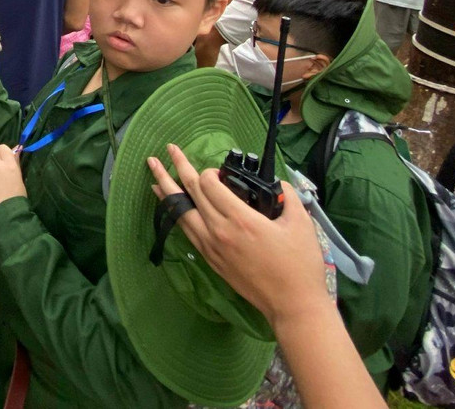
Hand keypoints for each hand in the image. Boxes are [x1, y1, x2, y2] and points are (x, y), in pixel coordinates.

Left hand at [146, 144, 325, 328]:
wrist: (292, 305)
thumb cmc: (300, 265)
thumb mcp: (301, 223)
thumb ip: (288, 196)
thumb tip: (278, 182)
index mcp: (240, 219)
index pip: (209, 185)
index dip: (210, 172)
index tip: (219, 172)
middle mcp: (219, 231)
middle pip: (191, 193)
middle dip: (178, 167)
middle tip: (168, 149)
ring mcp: (211, 247)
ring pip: (181, 213)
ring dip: (166, 190)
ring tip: (153, 174)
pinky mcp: (211, 260)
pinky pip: (187, 231)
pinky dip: (175, 215)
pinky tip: (169, 207)